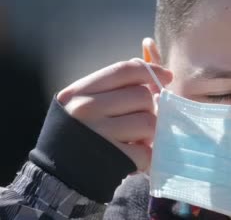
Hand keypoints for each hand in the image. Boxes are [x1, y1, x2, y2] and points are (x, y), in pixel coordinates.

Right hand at [56, 59, 171, 170]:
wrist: (56, 176)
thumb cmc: (78, 133)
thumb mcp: (86, 102)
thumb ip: (117, 84)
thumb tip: (154, 60)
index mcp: (79, 92)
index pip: (125, 70)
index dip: (152, 71)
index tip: (167, 76)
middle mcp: (86, 109)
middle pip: (142, 96)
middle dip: (150, 108)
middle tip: (141, 119)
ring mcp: (99, 134)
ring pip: (149, 122)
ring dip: (151, 132)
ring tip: (138, 139)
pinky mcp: (112, 159)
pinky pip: (146, 151)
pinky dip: (148, 155)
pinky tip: (136, 156)